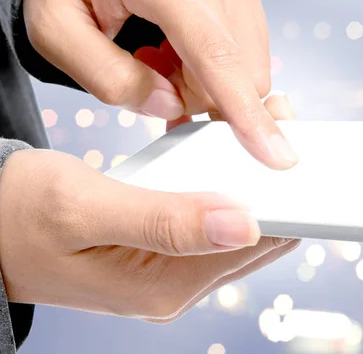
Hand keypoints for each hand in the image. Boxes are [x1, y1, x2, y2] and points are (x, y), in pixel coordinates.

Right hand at [0, 95, 299, 322]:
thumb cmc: (18, 214)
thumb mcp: (82, 207)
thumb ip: (163, 219)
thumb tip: (243, 223)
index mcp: (162, 285)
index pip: (255, 245)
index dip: (286, 198)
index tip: (292, 145)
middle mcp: (177, 284)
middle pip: (257, 235)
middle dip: (274, 181)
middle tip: (274, 119)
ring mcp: (173, 269)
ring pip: (240, 223)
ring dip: (252, 176)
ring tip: (251, 124)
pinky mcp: (166, 250)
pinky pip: (215, 216)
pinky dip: (226, 180)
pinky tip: (221, 147)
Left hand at [23, 0, 297, 169]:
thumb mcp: (55, 30)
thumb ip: (108, 78)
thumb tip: (172, 105)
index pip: (214, 52)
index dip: (244, 110)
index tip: (275, 154)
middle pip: (237, 71)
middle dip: (199, 97)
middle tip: (153, 77)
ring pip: (247, 66)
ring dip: (207, 82)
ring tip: (162, 57)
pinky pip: (247, 50)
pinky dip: (217, 67)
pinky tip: (181, 50)